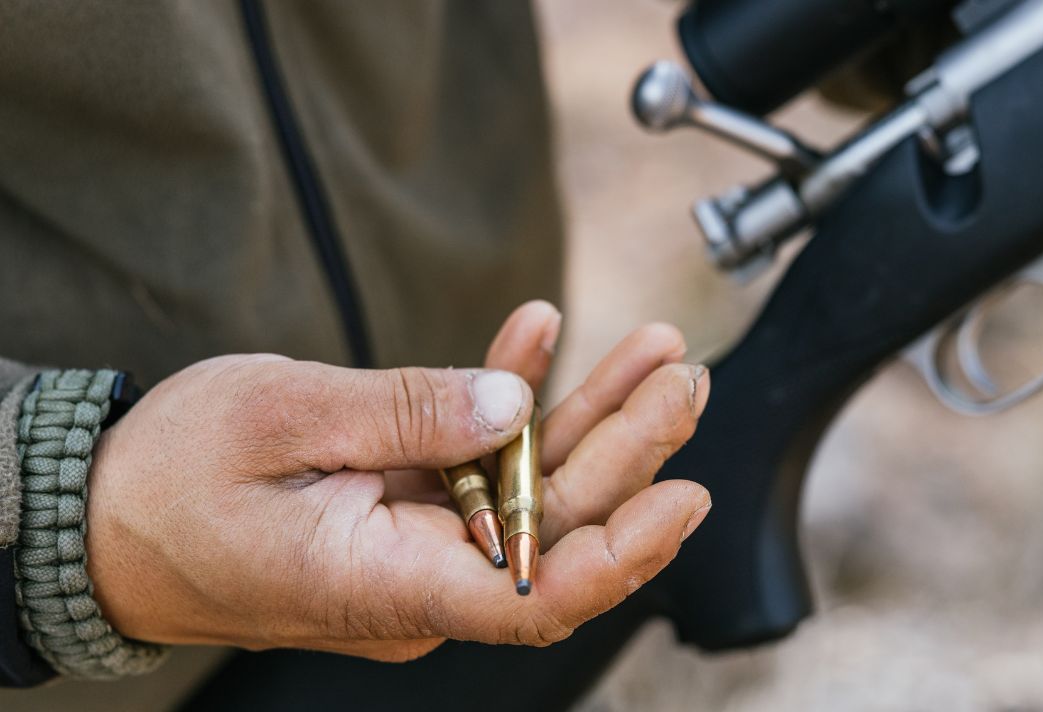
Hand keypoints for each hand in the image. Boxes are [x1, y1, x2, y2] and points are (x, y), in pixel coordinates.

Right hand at [84, 301, 710, 661]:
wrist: (101, 516)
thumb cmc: (165, 484)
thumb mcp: (280, 423)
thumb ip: (404, 413)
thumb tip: (514, 401)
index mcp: (389, 584)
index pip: (537, 597)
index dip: (622, 553)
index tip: (683, 496)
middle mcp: (421, 575)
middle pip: (555, 524)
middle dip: (629, 450)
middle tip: (682, 378)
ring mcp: (421, 540)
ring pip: (533, 485)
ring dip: (592, 416)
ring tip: (653, 354)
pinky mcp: (410, 502)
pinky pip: (480, 454)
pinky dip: (512, 392)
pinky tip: (540, 332)